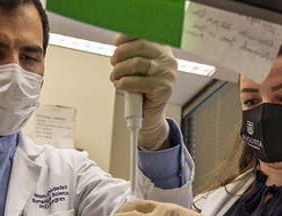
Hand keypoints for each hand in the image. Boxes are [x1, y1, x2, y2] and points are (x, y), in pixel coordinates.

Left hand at [110, 35, 176, 149]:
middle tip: (113, 63)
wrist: (148, 115)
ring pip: (137, 64)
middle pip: (140, 46)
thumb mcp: (136, 68)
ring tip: (115, 77)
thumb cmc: (140, 90)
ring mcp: (168, 73)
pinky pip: (139, 82)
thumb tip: (118, 43)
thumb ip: (131, 54)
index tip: (116, 43)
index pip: (144, 34)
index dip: (127, 36)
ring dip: (119, 70)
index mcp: (162, 49)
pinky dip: (125, 83)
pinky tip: (120, 85)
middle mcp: (168, 58)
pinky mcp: (165, 88)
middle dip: (120, 54)